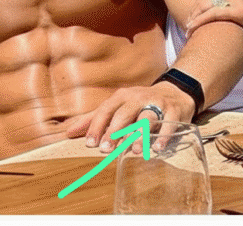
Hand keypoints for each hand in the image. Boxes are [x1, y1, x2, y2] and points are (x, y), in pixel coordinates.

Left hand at [65, 82, 195, 152]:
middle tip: (106, 149)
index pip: (106, 110)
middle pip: (125, 113)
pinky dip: (164, 136)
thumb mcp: (117, 107)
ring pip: (147, 117)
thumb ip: (94, 119)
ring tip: (134, 150)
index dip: (97, 126)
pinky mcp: (174, 111)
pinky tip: (158, 148)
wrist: (174, 92)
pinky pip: (169, 123)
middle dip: (115, 131)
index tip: (90, 143)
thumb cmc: (139, 104)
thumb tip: (69, 132)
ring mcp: (157, 103)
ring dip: (140, 133)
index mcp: (122, 96)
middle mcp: (138, 97)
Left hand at [185, 0, 242, 47]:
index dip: (197, 4)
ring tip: (187, 29)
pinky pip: (213, 14)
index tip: (191, 17)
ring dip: (194, 17)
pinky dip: (200, 22)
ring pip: (207, 5)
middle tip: (186, 24)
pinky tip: (193, 29)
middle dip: (193, 11)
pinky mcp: (240, 10)